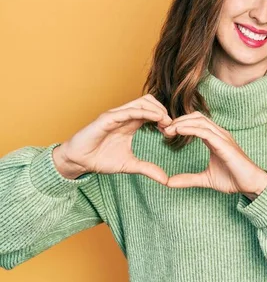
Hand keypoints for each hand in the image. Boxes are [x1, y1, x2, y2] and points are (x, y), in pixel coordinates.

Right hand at [53, 94, 172, 183]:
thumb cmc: (100, 159)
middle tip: (171, 126)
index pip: (152, 111)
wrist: (78, 161)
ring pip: (142, 102)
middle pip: (150, 102)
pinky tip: (156, 119)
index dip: (165, 118)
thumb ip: (147, 169)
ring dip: (157, 110)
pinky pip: (129, 111)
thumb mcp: (129, 165)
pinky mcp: (108, 118)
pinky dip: (144, 112)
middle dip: (163, 111)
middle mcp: (125, 116)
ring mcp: (117, 115)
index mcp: (131, 123)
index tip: (172, 130)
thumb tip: (165, 180)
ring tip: (166, 122)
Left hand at [164, 111, 266, 197]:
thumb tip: (169, 183)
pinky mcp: (224, 144)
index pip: (195, 123)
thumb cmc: (233, 179)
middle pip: (196, 117)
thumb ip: (188, 179)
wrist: (251, 184)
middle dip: (178, 120)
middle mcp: (219, 134)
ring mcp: (223, 137)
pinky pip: (205, 131)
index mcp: (215, 139)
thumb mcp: (206, 179)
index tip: (164, 131)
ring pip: (199, 121)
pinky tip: (178, 131)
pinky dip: (190, 129)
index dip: (179, 124)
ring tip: (167, 130)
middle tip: (162, 128)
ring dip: (181, 123)